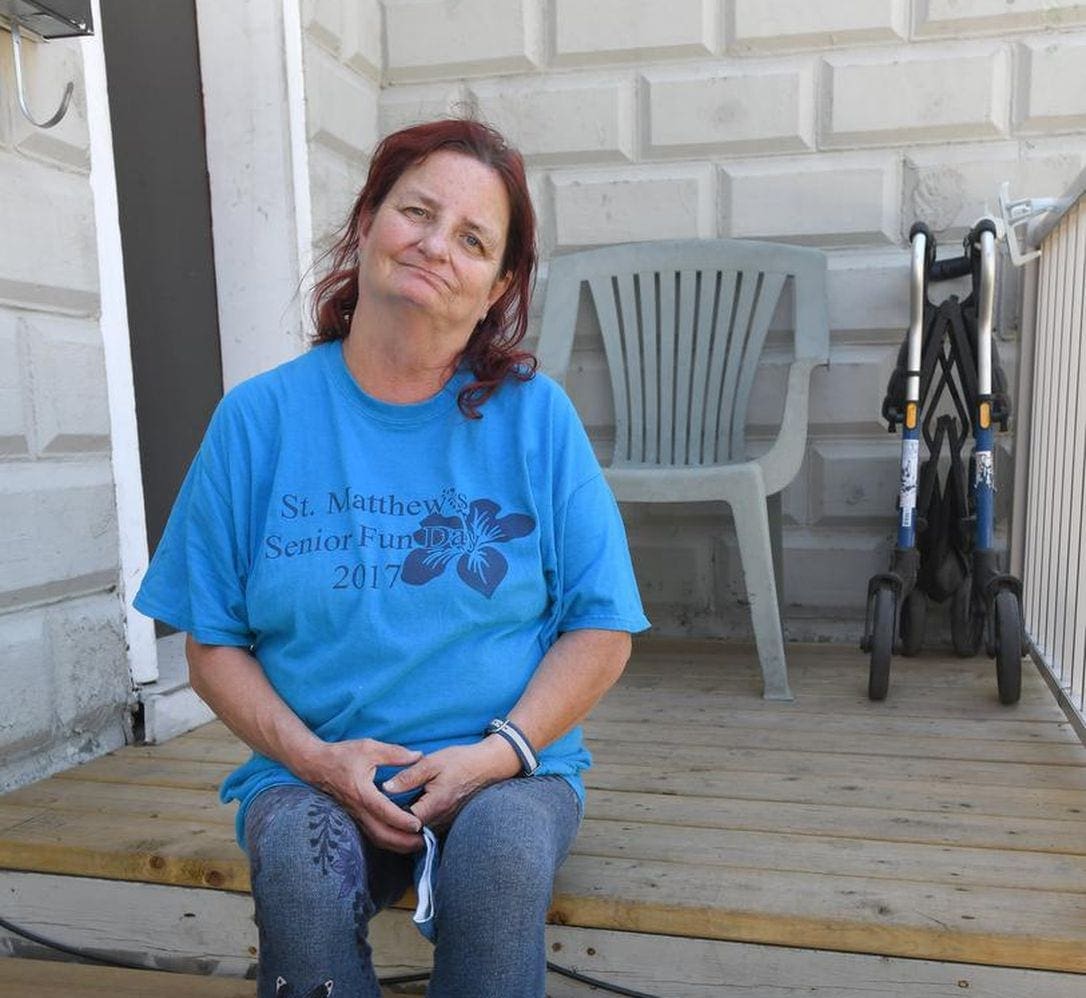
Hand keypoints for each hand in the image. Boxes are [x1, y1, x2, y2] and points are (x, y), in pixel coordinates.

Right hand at [300, 737, 424, 853]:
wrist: (315, 764)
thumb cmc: (342, 755)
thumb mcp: (370, 747)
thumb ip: (395, 753)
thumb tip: (418, 756)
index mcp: (363, 792)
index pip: (385, 812)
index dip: (403, 820)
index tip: (419, 825)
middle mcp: (359, 809)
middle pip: (381, 834)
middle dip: (403, 842)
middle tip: (424, 842)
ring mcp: (355, 815)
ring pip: (376, 838)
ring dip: (396, 844)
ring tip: (415, 845)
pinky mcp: (355, 817)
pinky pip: (371, 834)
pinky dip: (387, 840)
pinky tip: (400, 838)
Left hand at [382, 737, 520, 830]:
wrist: (487, 765)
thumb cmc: (460, 761)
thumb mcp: (431, 762)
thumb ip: (408, 776)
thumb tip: (385, 787)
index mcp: (434, 804)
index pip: (406, 822)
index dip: (390, 818)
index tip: (378, 809)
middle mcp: (441, 819)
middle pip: (411, 833)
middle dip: (394, 827)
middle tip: (378, 816)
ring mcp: (447, 822)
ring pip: (420, 834)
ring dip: (404, 828)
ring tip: (388, 816)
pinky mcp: (450, 820)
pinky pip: (430, 829)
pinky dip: (416, 826)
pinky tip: (406, 814)